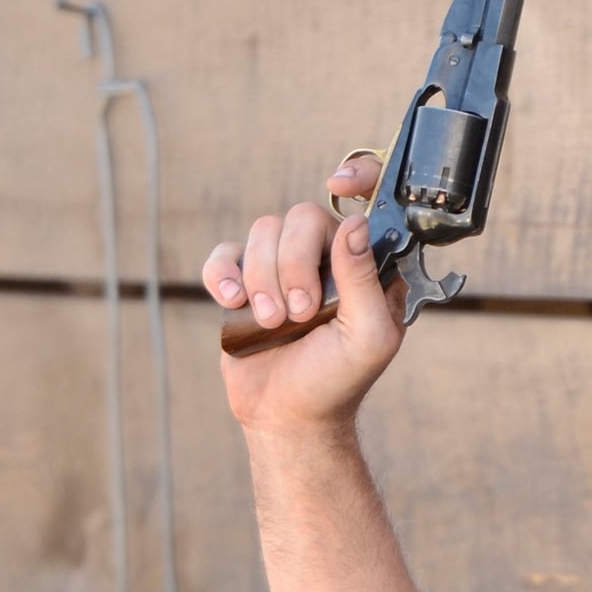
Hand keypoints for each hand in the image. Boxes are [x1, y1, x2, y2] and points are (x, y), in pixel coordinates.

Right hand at [203, 156, 405, 436]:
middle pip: (303, 218)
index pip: (365, 204)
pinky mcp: (243, 281)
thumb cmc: (338, 379)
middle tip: (302, 313)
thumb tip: (354, 221)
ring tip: (274, 325)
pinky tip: (233, 303)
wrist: (288, 415)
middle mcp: (327, 257)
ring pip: (261, 231)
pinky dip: (223, 274)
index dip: (358, 176)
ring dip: (263, 280)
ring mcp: (282, 266)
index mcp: (367, 265)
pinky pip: (224, 253)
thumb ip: (363, 279)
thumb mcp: (368, 336)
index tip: (338, 182)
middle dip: (294, 266)